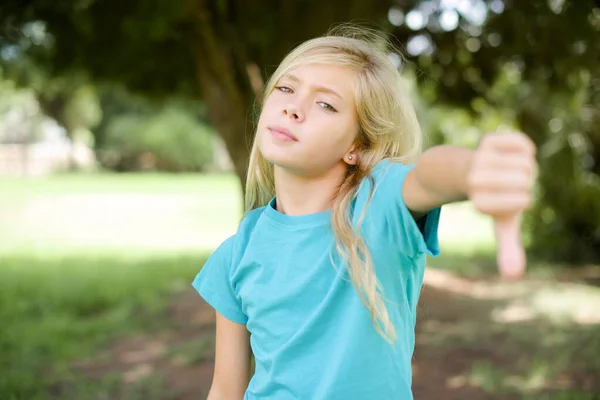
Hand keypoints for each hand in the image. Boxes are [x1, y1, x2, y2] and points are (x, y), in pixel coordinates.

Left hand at [467, 131, 537, 279]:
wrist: (462, 172)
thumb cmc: (491, 199)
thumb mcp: (501, 224)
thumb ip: (508, 248)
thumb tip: (513, 277)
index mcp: (482, 203)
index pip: (525, 200)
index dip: (523, 198)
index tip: (506, 198)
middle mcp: (477, 182)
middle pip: (526, 179)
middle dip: (525, 180)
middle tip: (506, 182)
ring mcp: (481, 159)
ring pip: (526, 162)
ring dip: (524, 164)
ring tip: (506, 169)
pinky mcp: (488, 141)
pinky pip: (522, 143)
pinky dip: (522, 147)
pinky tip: (507, 153)